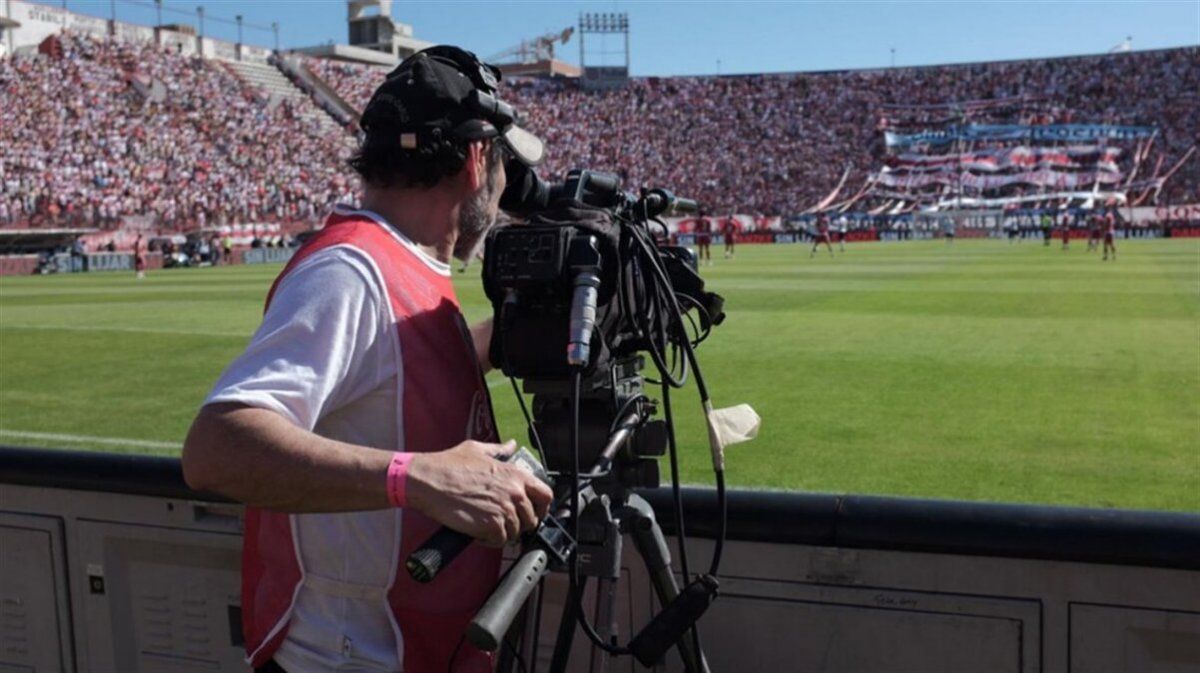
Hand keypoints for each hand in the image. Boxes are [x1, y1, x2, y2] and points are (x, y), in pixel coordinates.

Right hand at [406, 440, 553, 546]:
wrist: (428, 480)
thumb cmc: (448, 465)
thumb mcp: (477, 449)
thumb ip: (499, 450)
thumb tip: (511, 445)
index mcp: (515, 474)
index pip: (546, 495)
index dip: (541, 506)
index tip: (533, 511)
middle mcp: (514, 492)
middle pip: (532, 518)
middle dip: (520, 523)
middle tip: (504, 522)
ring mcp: (504, 510)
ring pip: (516, 532)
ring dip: (503, 532)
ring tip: (487, 526)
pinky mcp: (492, 526)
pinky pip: (500, 540)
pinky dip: (490, 540)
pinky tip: (479, 532)